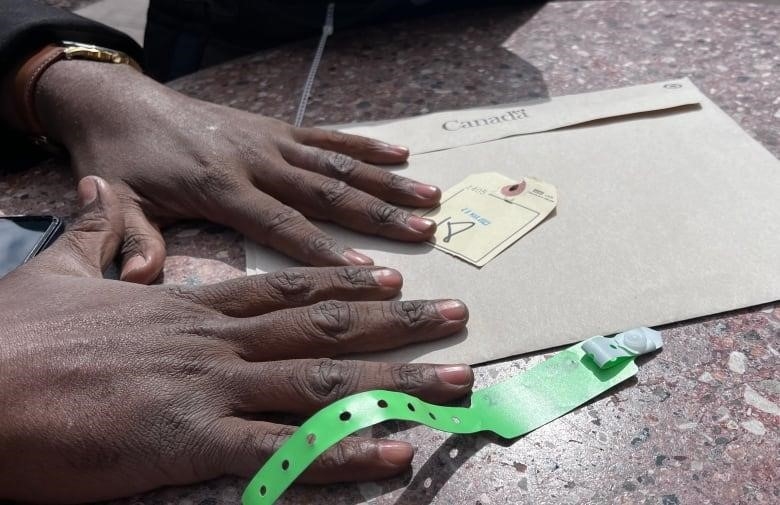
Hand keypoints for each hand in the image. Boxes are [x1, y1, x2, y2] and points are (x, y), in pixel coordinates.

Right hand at [0, 177, 469, 503]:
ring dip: (396, 384)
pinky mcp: (191, 442)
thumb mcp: (60, 275)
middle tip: (457, 321)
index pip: (286, 288)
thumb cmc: (16, 340)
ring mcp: (210, 390)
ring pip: (322, 384)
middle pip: (326, 328)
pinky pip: (282, 452)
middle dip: (398, 324)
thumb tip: (101, 200)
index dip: (345, 282)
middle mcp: (216, 342)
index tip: (394, 279)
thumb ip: (97, 238)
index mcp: (190, 306)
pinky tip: (394, 454)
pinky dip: (343, 454)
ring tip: (454, 384)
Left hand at [34, 60, 439, 283]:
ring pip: (338, 165)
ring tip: (430, 198)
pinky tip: (400, 155)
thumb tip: (140, 281)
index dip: (326, 252)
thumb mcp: (119, 199)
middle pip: (327, 194)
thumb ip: (134, 239)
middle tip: (423, 233)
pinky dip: (365, 147)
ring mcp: (270, 141)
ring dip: (386, 183)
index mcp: (221, 188)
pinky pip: (327, 138)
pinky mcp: (273, 129)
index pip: (283, 226)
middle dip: (378, 216)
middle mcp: (256, 162)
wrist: (118, 100)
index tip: (370, 273)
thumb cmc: (121, 159)